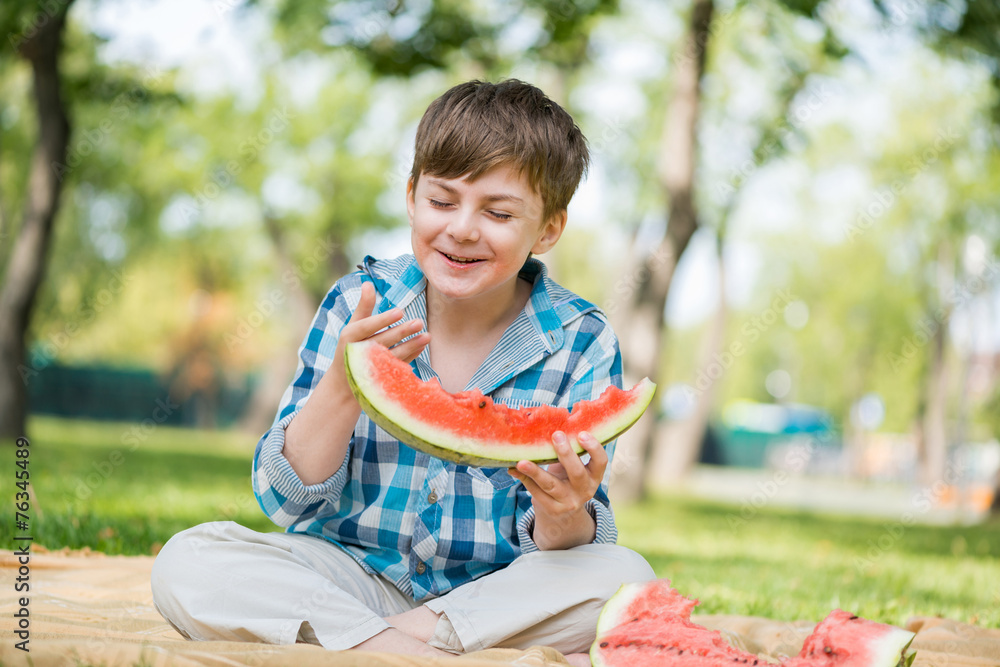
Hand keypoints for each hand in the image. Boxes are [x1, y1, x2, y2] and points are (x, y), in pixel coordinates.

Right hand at [330, 281, 429, 402]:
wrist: (344, 383)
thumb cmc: (351, 346)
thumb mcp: (354, 326)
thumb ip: (363, 307)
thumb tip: (367, 282)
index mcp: (349, 337)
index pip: (367, 327)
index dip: (383, 320)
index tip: (400, 311)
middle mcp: (358, 353)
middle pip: (382, 341)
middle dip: (401, 332)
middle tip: (419, 322)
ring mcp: (370, 369)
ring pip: (393, 356)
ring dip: (411, 346)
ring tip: (427, 335)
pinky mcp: (381, 379)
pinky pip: (398, 367)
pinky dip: (411, 357)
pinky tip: (421, 346)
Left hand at [509, 430, 606, 549]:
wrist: (564, 513)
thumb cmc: (568, 479)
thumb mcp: (574, 467)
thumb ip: (568, 451)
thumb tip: (548, 424)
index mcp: (594, 476)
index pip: (601, 462)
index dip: (594, 448)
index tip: (581, 433)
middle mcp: (585, 490)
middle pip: (577, 473)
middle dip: (566, 454)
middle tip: (556, 435)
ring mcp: (568, 501)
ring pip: (551, 485)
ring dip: (535, 472)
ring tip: (522, 462)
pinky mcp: (552, 508)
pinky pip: (536, 492)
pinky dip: (524, 479)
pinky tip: (514, 469)